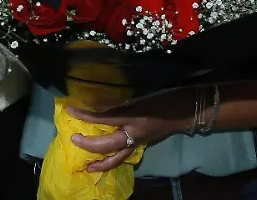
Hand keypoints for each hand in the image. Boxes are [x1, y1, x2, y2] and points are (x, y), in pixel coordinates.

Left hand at [66, 90, 191, 172]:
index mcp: (135, 116)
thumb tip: (97, 97)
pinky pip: (124, 155)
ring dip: (100, 162)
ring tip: (87, 165)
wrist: (186, 110)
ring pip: (117, 157)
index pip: (105, 117)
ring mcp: (139, 141)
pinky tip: (103, 161)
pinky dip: (113, 160)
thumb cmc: (166, 95)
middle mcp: (135, 132)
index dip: (86, 115)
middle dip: (89, 144)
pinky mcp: (142, 144)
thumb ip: (121, 96)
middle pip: (108, 144)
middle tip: (73, 139)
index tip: (70, 109)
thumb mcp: (142, 91)